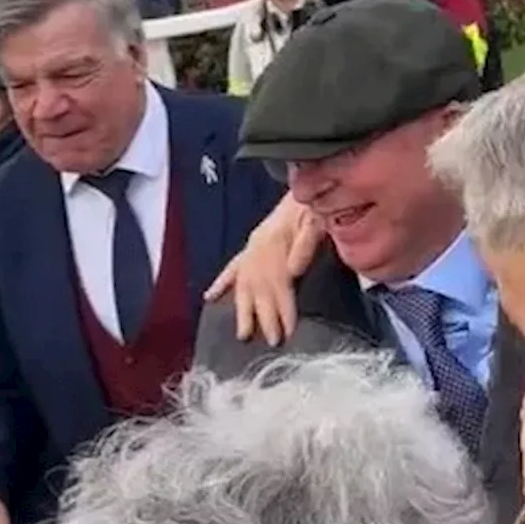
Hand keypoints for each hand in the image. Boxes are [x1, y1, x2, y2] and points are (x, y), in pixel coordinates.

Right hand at [203, 193, 323, 343]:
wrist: (305, 180)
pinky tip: (208, 298)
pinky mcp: (251, 243)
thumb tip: (293, 272)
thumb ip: (305, 244)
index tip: (287, 332)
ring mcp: (252, 247)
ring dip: (242, 309)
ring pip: (243, 283)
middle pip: (259, 290)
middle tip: (269, 342)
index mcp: (274, 243)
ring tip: (241, 334)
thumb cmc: (312, 203)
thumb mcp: (315, 218)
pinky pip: (232, 266)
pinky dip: (220, 282)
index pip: (279, 285)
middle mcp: (259, 248)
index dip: (283, 310)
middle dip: (264, 318)